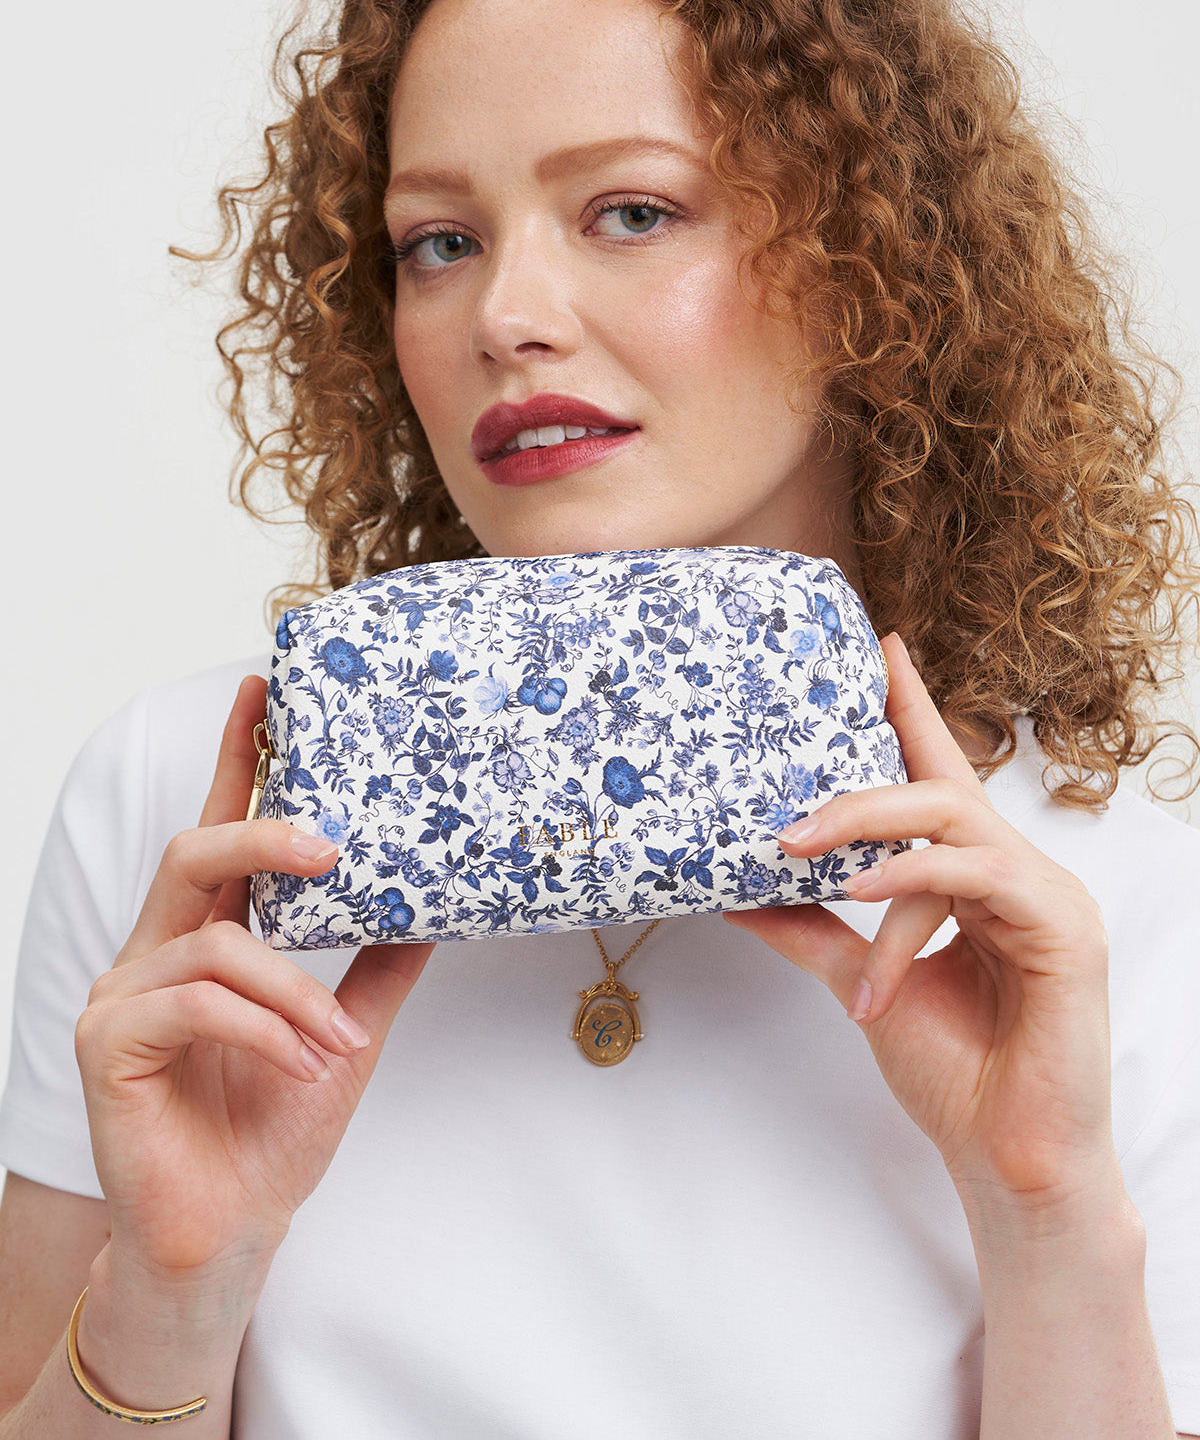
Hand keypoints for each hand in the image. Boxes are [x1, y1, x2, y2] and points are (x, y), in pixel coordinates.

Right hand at [75, 674, 434, 1277]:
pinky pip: (195, 1004)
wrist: (234, 1229)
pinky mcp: (105, 1043)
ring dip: (292, 990)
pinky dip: (263, 1029)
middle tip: (330, 844)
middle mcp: (156, 952)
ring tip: (335, 1041)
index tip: (261, 688)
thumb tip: (439, 905)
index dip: (234, 757)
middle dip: (261, 832)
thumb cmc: (275, 1128)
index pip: (218, 831)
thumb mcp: (345, 1031)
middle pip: (195, 852)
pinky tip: (301, 1065)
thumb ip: (378, 965)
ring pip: (214, 944)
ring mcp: (123, 994)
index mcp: (208, 938)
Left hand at [724, 635, 1121, 1217]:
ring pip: (953, 823)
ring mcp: (1047, 896)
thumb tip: (740, 892)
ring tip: (800, 852)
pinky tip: (862, 894)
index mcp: (977, 877)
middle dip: (858, 790)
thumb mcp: (863, 983)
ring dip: (869, 833)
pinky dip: (914, 879)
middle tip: (784, 820)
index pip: (942, 777)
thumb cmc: (955, 1072)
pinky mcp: (1065, 928)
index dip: (912, 709)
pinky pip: (978, 876)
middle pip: (939, 789)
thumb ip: (812, 932)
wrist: (1006, 1156)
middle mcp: (1016, 873)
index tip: (879, 649)